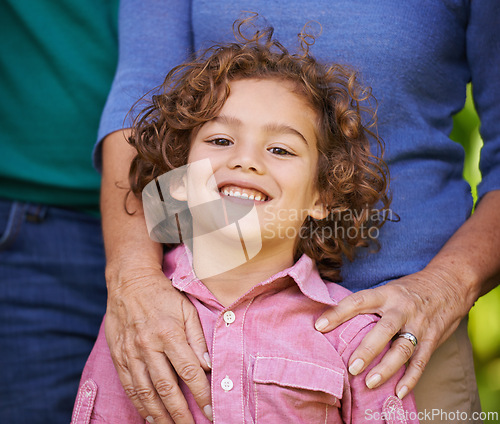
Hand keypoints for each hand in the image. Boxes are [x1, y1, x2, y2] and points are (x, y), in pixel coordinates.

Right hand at [105, 265, 212, 423]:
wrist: (129, 282)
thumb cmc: (163, 295)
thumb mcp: (187, 310)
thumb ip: (198, 338)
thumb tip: (207, 366)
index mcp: (169, 334)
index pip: (189, 372)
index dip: (201, 395)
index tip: (210, 412)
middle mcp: (148, 347)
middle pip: (166, 388)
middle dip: (180, 414)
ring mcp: (131, 353)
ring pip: (145, 392)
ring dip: (159, 415)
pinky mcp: (118, 356)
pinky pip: (129, 386)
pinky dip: (139, 404)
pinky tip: (148, 416)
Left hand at [314, 265, 471, 397]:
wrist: (449, 285)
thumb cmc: (408, 290)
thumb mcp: (388, 289)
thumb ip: (368, 305)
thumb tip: (334, 318)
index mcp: (386, 294)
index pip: (358, 301)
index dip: (338, 312)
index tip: (319, 326)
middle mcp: (402, 309)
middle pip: (384, 329)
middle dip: (367, 349)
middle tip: (351, 367)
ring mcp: (419, 325)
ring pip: (402, 348)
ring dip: (386, 368)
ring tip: (369, 383)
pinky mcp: (432, 339)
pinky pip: (421, 362)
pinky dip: (410, 379)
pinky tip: (398, 392)